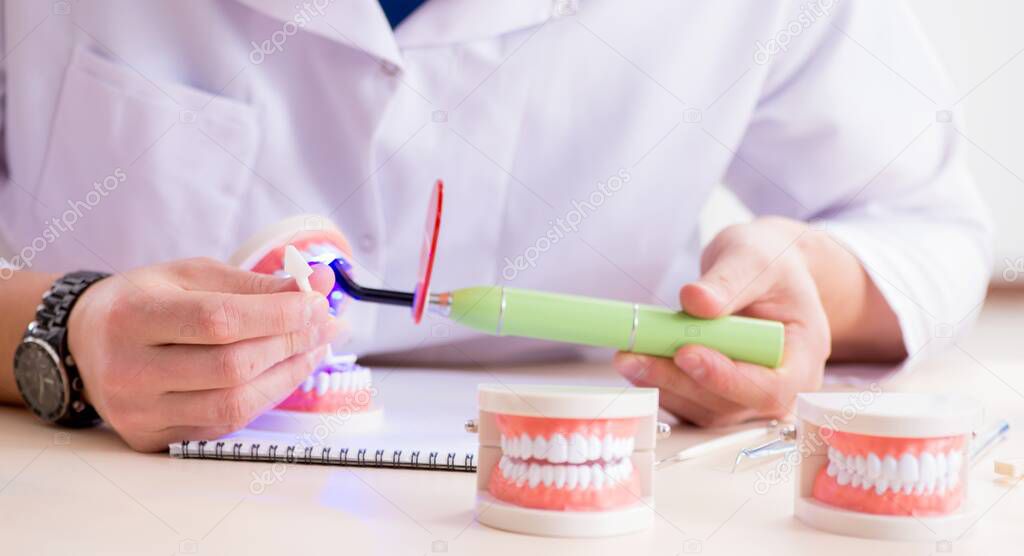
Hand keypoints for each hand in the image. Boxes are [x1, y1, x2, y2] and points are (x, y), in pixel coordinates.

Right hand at [67, 257, 344, 450]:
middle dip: (291, 343)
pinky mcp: (151, 438)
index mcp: (134, 316)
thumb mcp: (192, 275)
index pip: (218, 321)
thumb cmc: (147, 301)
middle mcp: (129, 370)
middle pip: (230, 367)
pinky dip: (265, 397)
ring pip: (233, 404)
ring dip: (288, 375)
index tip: (317, 302)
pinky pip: (224, 425)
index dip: (277, 314)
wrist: (86, 343)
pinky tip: (286, 372)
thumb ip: (256, 284)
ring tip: (315, 347)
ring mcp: (139, 411)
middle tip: (327, 324)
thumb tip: (322, 284)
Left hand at [613, 217, 830, 426]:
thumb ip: (729, 280)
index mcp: (802, 360)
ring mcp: (743, 398)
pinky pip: (685, 402)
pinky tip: (636, 361)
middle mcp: (776, 389)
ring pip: (701, 408)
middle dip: (678, 381)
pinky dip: (659, 384)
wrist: (764, 271)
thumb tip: (695, 301)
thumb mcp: (755, 259)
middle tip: (634, 358)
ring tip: (626, 356)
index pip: (769, 387)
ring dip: (660, 385)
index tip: (686, 353)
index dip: (726, 377)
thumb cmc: (771, 264)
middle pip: (727, 404)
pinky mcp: (714, 396)